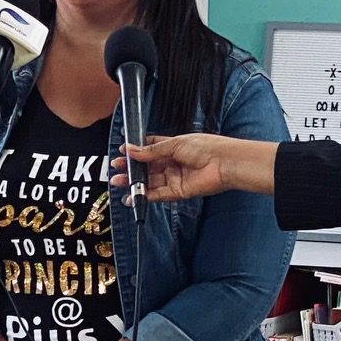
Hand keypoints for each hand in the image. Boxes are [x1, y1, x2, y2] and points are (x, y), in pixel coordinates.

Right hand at [115, 134, 264, 201]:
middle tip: (116, 169)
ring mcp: (175, 178)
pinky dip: (145, 196)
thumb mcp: (174, 144)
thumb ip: (151, 151)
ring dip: (134, 182)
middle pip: (147, 167)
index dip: (136, 151)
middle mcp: (173, 163)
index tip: (122, 152)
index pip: (150, 148)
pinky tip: (132, 195)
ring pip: (150, 182)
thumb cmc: (206, 148)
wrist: (223, 163)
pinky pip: (158, 195)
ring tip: (119, 182)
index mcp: (173, 147)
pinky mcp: (178, 192)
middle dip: (131, 168)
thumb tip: (131, 150)